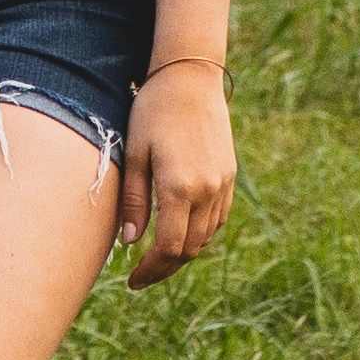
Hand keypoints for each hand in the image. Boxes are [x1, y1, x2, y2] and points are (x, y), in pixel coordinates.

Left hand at [115, 62, 233, 285]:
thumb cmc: (153, 112)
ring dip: (182, 254)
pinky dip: (199, 234)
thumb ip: (133, 200)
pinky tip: (180, 234)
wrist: (191, 79)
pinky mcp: (229, 176)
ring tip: (157, 260)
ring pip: (206, 237)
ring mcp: (222, 184)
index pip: (169, 247)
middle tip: (141, 278)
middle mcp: (207, 190)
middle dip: (165, 269)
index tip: (132, 279)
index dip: (151, 270)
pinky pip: (217, 219)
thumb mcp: (135, 154)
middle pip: (189, 249)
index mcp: (180, 187)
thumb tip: (129, 242)